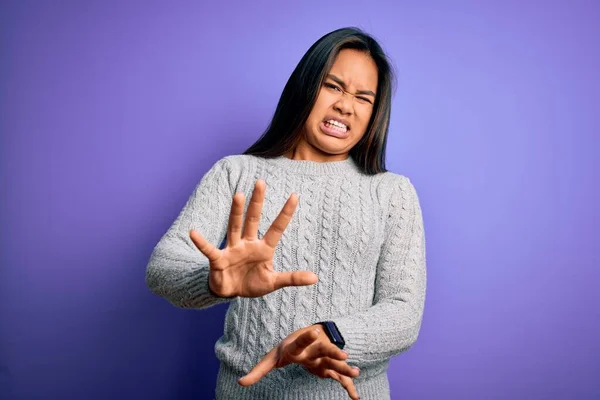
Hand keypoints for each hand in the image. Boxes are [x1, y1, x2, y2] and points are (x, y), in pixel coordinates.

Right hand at [189, 179, 317, 297]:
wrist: (230, 292)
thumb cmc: (252, 283)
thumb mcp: (273, 282)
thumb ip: (292, 278)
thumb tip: (315, 278)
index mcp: (263, 248)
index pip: (277, 227)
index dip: (286, 213)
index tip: (295, 195)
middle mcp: (248, 243)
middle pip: (253, 219)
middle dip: (257, 201)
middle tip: (261, 181)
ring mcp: (232, 249)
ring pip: (235, 226)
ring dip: (236, 211)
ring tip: (238, 194)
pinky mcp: (218, 259)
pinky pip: (209, 250)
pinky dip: (201, 242)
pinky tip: (194, 233)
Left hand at [238, 326, 359, 399]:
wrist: (311, 335)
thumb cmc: (288, 348)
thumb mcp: (273, 358)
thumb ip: (258, 370)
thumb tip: (240, 382)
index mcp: (298, 346)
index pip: (301, 341)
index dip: (307, 338)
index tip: (314, 331)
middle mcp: (313, 349)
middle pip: (324, 350)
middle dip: (333, 351)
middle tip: (343, 354)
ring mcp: (324, 357)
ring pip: (336, 362)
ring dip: (345, 368)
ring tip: (356, 372)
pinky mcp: (330, 367)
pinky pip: (340, 377)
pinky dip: (348, 387)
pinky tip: (355, 398)